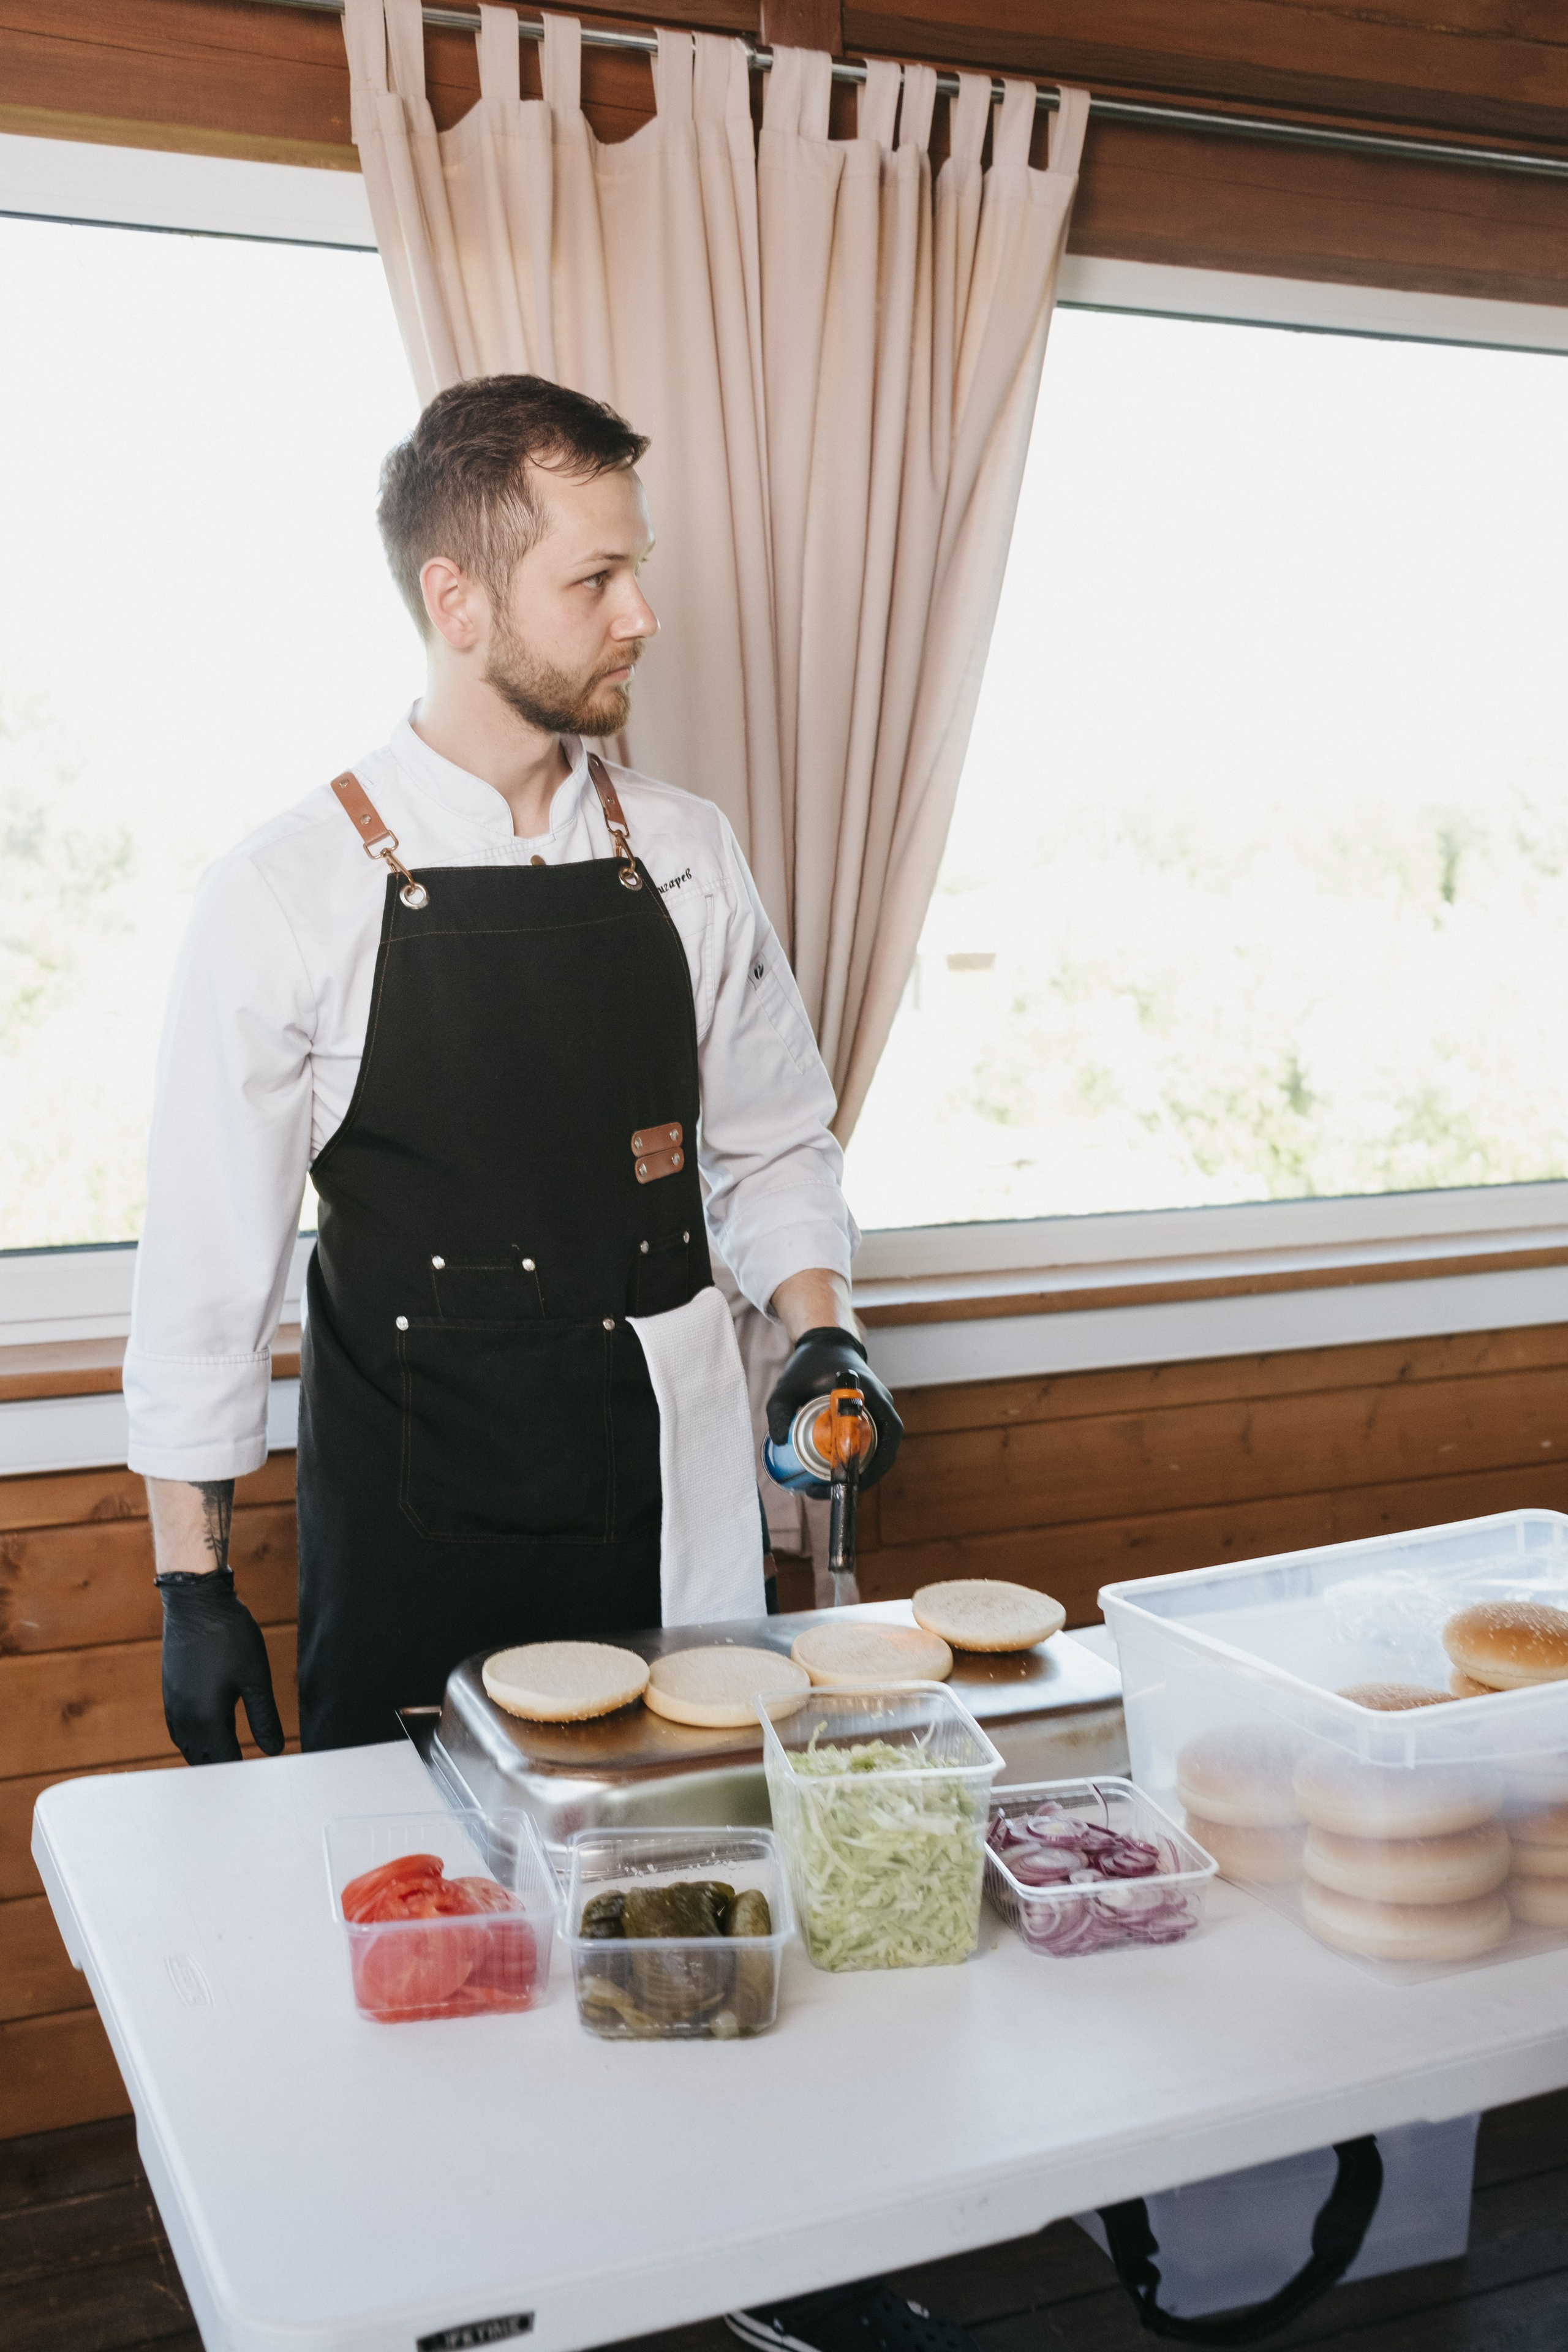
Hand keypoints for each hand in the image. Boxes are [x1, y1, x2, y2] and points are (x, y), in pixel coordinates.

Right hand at [158, 1569, 284, 1764]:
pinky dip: (193, 1739)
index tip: (257, 1782)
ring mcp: (172, 1705)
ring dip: (205, 1755)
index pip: (224, 1761)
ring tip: (227, 1760)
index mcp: (206, 1719)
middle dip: (221, 1769)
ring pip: (188, 1745)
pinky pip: (179, 1729)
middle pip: (201, 1759)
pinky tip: (207, 1734)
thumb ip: (264, 1718)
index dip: (241, 1772)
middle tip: (244, 1776)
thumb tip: (274, 1751)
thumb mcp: (256, 1678)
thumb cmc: (228, 1636)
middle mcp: (183, 1718)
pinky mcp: (170, 1692)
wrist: (195, 1602)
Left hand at [766, 1327, 901, 1490]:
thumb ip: (778, 1409)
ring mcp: (878, 1412)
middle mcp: (882, 1406)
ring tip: (826, 1485)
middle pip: (883, 1451)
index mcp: (872, 1398)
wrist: (826, 1343)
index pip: (887, 1439)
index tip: (845, 1480)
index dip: (873, 1466)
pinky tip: (830, 1469)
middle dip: (861, 1476)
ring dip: (858, 1470)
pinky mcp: (870, 1416)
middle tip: (830, 1490)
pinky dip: (853, 1459)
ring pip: (876, 1450)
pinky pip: (867, 1443)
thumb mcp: (788, 1384)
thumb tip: (779, 1441)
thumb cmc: (811, 1362)